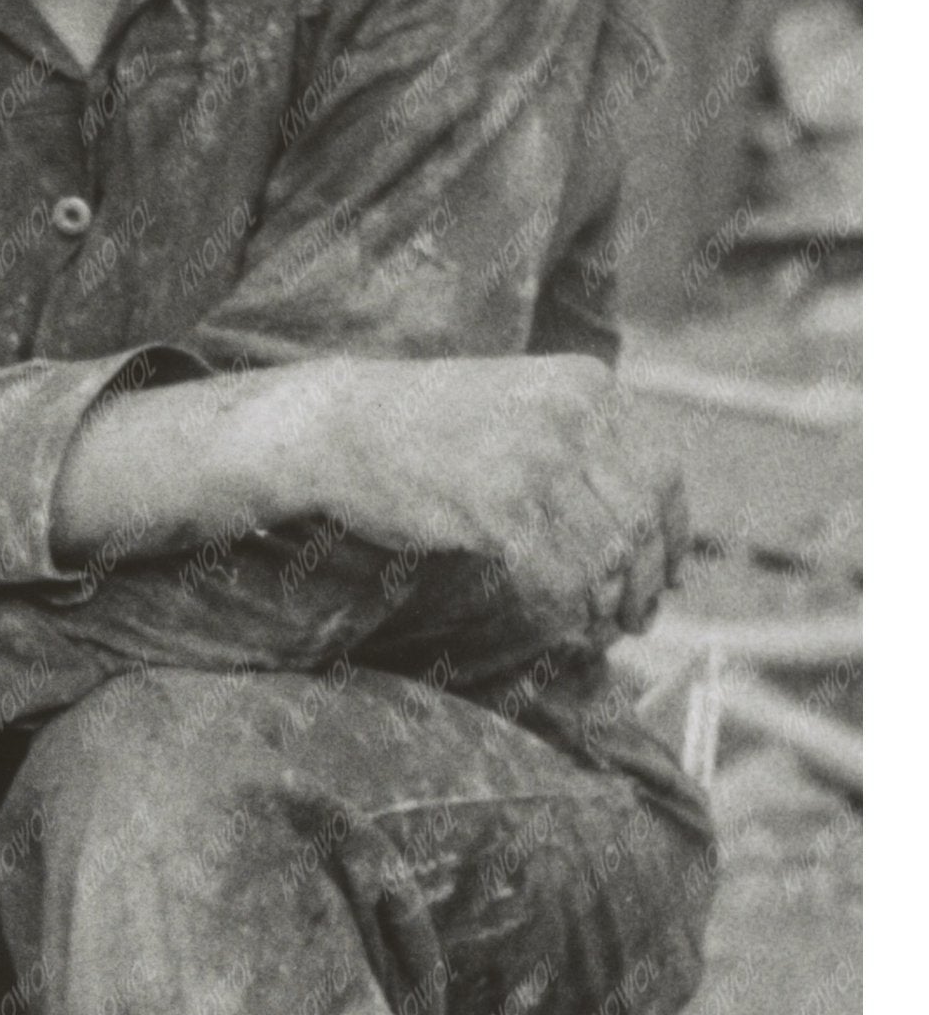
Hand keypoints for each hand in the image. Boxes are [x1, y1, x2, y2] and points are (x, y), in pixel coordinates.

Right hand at [278, 358, 688, 642]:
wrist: (342, 426)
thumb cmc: (427, 431)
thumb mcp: (523, 413)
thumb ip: (584, 454)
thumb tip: (651, 539)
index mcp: (589, 385)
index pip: (665, 472)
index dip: (673, 536)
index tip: (665, 577)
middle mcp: (573, 415)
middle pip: (642, 518)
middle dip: (644, 581)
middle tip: (635, 620)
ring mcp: (537, 457)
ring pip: (607, 554)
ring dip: (607, 604)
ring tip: (596, 628)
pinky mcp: (498, 504)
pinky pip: (559, 575)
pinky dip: (565, 610)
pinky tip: (558, 622)